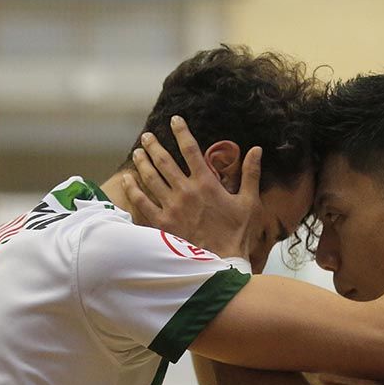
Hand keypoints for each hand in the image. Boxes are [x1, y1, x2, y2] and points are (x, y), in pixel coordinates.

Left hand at [120, 115, 262, 261]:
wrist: (222, 264)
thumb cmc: (238, 234)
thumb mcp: (250, 202)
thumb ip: (251, 174)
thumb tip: (256, 150)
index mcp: (206, 183)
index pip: (191, 149)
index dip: (181, 132)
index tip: (174, 120)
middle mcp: (185, 191)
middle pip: (164, 161)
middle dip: (154, 145)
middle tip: (147, 136)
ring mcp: (171, 207)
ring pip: (151, 178)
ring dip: (142, 163)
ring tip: (137, 153)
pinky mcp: (162, 224)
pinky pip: (142, 202)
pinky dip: (133, 189)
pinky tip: (127, 180)